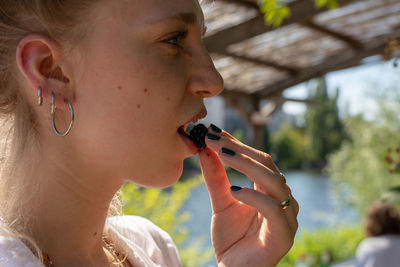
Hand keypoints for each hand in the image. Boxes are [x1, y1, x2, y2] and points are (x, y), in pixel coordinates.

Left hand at [198, 125, 298, 266]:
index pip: (258, 159)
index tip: (215, 131)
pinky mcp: (284, 235)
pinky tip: (234, 190)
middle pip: (267, 165)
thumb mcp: (221, 203)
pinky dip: (254, 197)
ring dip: (247, 165)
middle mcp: (282, 199)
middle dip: (240, 149)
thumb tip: (205, 150)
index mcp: (270, 190)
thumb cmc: (231, 238)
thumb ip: (216, 179)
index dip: (237, 144)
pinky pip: (272, 210)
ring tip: (222, 155)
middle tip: (215, 139)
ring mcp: (286, 217)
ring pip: (274, 182)